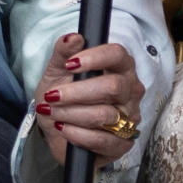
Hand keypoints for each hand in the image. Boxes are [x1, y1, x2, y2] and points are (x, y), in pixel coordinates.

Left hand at [33, 32, 144, 168]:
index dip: (94, 58)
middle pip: (112, 87)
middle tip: (52, 95)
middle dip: (76, 92)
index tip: (70, 64)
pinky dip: (77, 134)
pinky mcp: (123, 144)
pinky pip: (104, 140)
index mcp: (118, 67)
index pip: (117, 54)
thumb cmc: (60, 93)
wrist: (55, 127)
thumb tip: (73, 38)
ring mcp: (130, 118)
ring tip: (52, 112)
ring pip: (105, 115)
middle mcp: (130, 91)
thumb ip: (63, 52)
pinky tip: (63, 128)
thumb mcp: (56, 70)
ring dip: (71, 114)